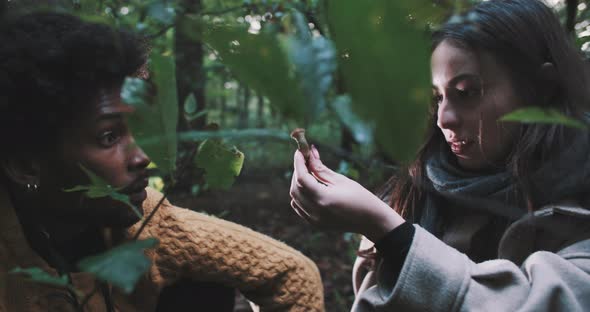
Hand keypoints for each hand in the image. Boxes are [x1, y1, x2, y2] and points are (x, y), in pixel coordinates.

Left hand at [289, 146, 403, 241]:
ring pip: (295, 198)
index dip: (298, 163)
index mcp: (324, 199)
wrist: (371, 221)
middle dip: (298, 171)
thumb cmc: (361, 198)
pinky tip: (308, 186)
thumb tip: (310, 154)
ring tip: (308, 171)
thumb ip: (321, 169)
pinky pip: (299, 207)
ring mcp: (314, 220)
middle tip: (305, 159)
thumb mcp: (341, 180)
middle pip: (296, 188)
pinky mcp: (315, 224)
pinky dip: (299, 196)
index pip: (302, 178)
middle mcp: (315, 212)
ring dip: (297, 183)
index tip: (300, 151)